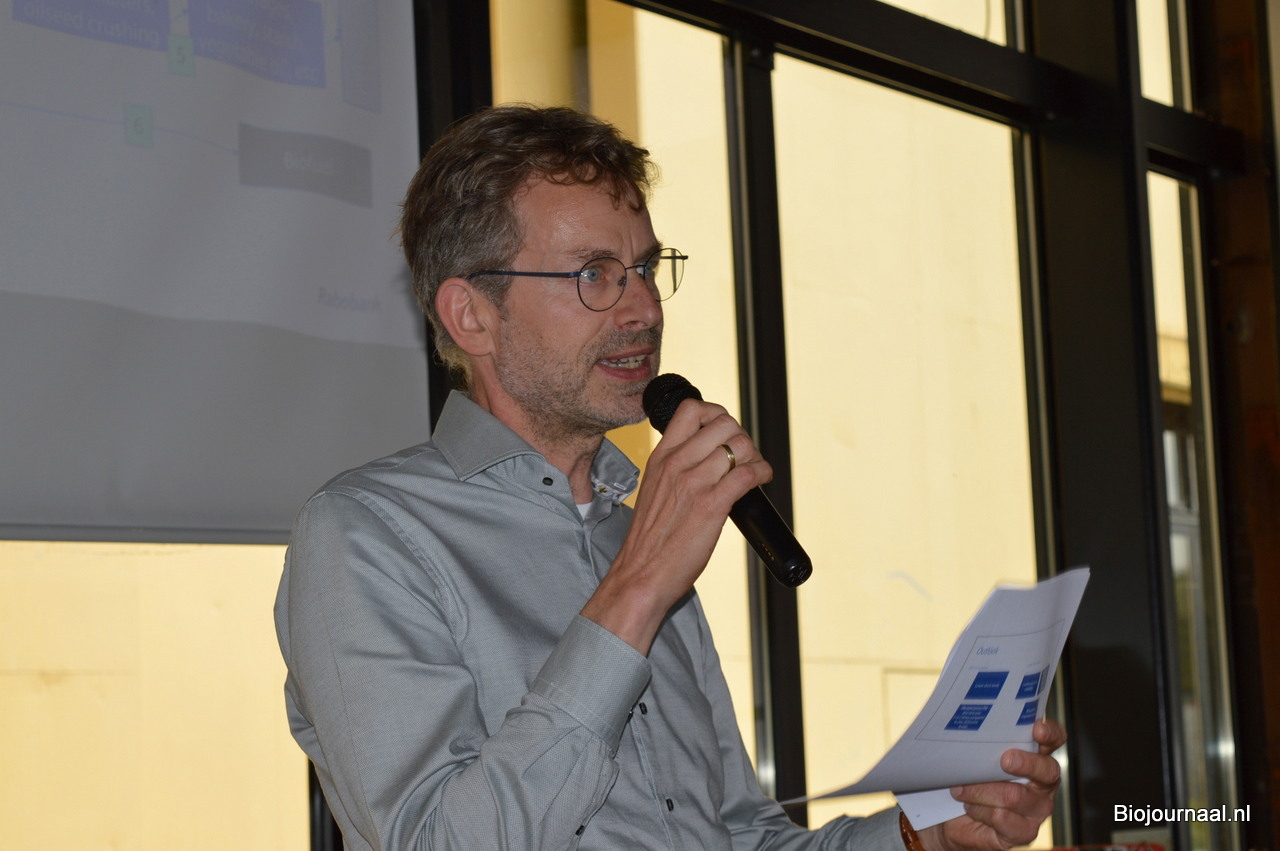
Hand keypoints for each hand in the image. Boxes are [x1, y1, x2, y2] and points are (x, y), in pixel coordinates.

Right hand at [580, 398, 771, 652]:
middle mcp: (677, 463)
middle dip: (741, 435)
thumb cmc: (649, 541)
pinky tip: (761, 481)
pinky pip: (748, 473)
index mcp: (661, 457)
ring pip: (740, 445)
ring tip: (754, 471)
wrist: (640, 575)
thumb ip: (676, 469)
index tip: (724, 432)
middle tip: (744, 456)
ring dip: (755, 456)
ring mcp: (694, 483)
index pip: (691, 408)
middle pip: (723, 423)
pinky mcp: (711, 505)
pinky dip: (762, 473)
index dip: (716, 413)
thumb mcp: (654, 490)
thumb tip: (708, 459)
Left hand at [917, 719, 1064, 850]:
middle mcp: (1042, 783)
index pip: (1055, 739)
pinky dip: (980, 810)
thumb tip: (973, 728)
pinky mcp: (1023, 832)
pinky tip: (969, 807)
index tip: (1037, 729)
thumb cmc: (968, 780)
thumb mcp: (976, 757)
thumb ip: (985, 744)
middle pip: (1047, 770)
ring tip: (961, 788)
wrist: (953, 819)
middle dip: (1026, 763)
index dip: (1051, 733)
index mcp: (1036, 757)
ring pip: (1015, 796)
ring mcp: (1036, 810)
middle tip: (1005, 760)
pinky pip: (1003, 818)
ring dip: (982, 790)